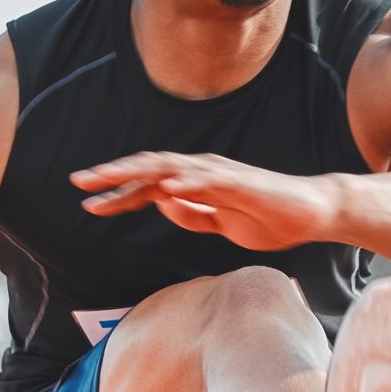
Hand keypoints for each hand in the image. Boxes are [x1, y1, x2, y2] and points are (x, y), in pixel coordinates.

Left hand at [72, 152, 335, 252]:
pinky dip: (185, 182)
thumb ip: (193, 215)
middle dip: (113, 175)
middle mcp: (202, 172)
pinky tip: (163, 188)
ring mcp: (221, 174)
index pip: (148, 185)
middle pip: (149, 169)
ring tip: (108, 178)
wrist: (312, 213)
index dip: (117, 193)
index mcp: (196, 184)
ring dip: (137, 172)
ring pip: (170, 167)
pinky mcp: (242, 182)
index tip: (88, 202)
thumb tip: (163, 204)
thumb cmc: (269, 217)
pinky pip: (208, 180)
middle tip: (78, 181)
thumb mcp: (222, 223)